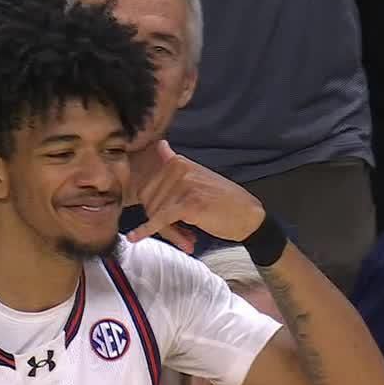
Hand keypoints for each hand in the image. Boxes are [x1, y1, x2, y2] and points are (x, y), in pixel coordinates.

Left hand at [126, 140, 264, 248]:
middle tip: (181, 235)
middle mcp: (179, 169)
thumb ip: (174, 163)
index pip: (147, 188)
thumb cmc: (222, 201)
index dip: (153, 208)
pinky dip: (146, 230)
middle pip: (150, 202)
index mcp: (179, 162)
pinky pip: (161, 220)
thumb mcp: (198, 175)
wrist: (248, 216)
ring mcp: (184, 185)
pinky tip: (134, 238)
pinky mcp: (188, 204)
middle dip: (160, 222)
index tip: (166, 221)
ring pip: (157, 214)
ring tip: (187, 239)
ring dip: (169, 232)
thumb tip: (159, 144)